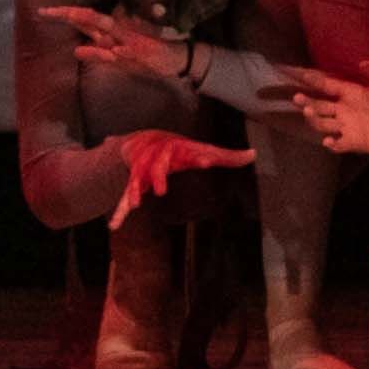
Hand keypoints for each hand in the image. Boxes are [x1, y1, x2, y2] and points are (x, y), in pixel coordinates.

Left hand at [36, 4, 197, 87]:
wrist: (177, 59)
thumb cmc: (146, 56)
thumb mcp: (119, 58)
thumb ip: (98, 53)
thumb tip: (76, 50)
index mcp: (112, 33)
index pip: (85, 20)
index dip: (66, 15)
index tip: (44, 11)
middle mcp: (117, 33)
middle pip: (90, 20)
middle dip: (70, 15)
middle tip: (49, 11)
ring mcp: (129, 41)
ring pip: (108, 31)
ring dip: (92, 23)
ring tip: (74, 16)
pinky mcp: (143, 52)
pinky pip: (129, 52)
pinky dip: (121, 51)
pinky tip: (115, 50)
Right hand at [109, 132, 239, 225]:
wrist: (141, 142)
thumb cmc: (178, 150)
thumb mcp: (201, 151)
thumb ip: (226, 156)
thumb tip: (253, 154)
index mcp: (177, 151)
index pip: (189, 152)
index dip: (198, 157)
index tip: (206, 161)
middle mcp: (158, 160)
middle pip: (158, 166)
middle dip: (159, 175)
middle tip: (161, 189)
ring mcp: (143, 173)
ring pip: (137, 181)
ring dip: (135, 191)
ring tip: (135, 203)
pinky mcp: (133, 186)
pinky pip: (124, 200)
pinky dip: (119, 212)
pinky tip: (114, 226)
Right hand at [288, 65, 368, 172]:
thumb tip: (364, 62)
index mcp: (352, 93)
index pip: (327, 84)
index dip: (312, 79)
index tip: (296, 72)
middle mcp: (345, 109)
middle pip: (319, 104)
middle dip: (307, 101)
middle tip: (298, 97)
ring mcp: (347, 126)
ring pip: (323, 123)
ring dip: (314, 119)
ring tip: (308, 113)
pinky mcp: (353, 142)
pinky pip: (338, 144)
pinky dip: (331, 143)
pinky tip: (329, 141)